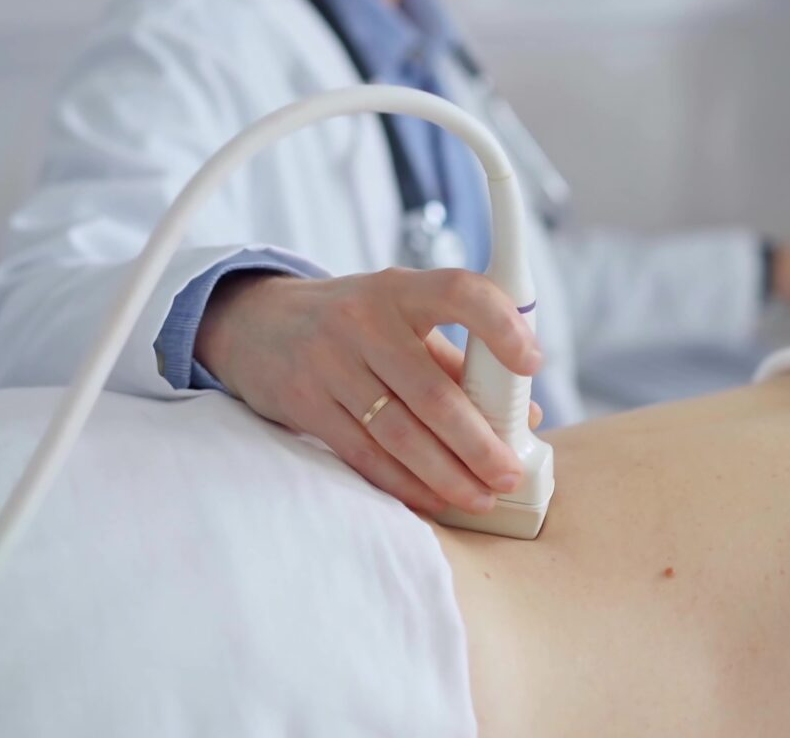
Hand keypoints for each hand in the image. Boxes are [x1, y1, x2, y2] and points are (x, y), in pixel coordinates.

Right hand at [194, 268, 544, 515]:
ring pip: (399, 433)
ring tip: (482, 496)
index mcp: (400, 290)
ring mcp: (329, 364)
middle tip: (509, 471)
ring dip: (447, 474)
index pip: (458, 293)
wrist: (257, 324)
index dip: (501, 326)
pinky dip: (405, 483)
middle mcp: (363, 322)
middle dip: (479, 442)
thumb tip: (526, 414)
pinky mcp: (305, 404)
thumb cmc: (354, 322)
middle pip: (433, 393)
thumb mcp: (402, 318)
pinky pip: (364, 455)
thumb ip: (461, 362)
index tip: (532, 363)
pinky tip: (435, 499)